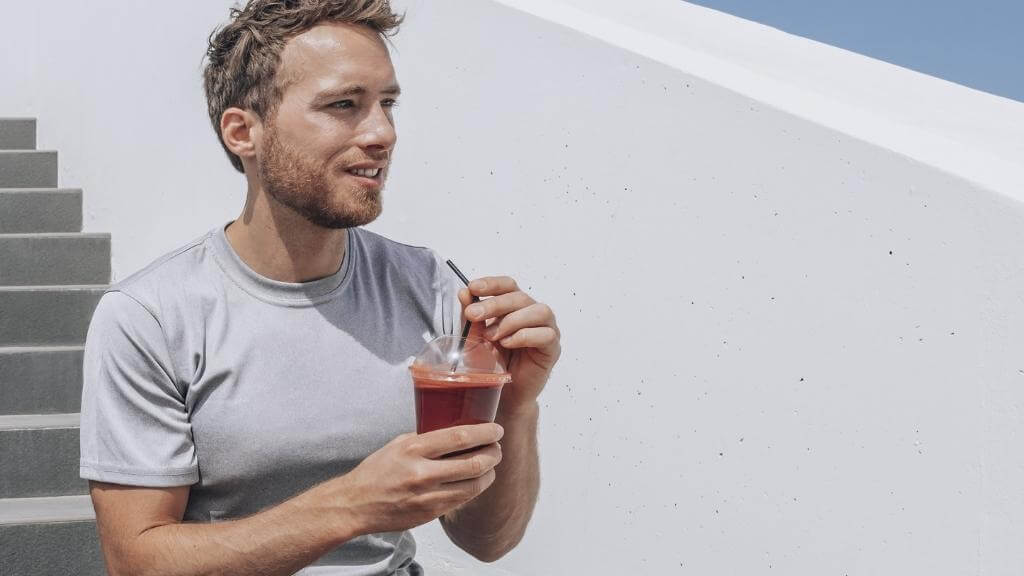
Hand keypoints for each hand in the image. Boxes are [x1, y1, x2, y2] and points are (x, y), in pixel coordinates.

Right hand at [331, 424, 502, 534]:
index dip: (485, 433)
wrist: (357, 504)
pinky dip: (476, 488)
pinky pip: (463, 500)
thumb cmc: (376, 472)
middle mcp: (423, 473)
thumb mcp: (398, 444)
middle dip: (493, 453)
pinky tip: (477, 480)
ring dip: (489, 473)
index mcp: (414, 449)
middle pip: (474, 463)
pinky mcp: (431, 513)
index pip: (460, 437)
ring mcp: (428, 496)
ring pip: (474, 485)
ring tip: (491, 465)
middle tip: (498, 447)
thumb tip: (453, 431)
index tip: (496, 429)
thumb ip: (425, 438)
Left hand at [459, 276, 560, 413]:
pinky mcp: (552, 348)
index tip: (473, 288)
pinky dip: (525, 336)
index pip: (508, 286)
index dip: (492, 284)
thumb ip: (473, 317)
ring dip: (512, 320)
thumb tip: (464, 293)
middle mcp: (533, 314)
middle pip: (520, 297)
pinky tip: (508, 343)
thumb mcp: (478, 338)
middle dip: (495, 304)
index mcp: (516, 307)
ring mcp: (546, 329)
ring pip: (539, 311)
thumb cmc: (495, 363)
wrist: (505, 393)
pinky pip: (546, 334)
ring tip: (493, 336)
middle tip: (474, 314)